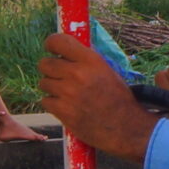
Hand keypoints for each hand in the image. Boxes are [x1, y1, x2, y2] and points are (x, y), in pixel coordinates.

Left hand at [39, 34, 159, 160]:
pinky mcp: (61, 110)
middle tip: (60, 77)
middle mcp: (77, 73)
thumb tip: (68, 53)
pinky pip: (45, 101)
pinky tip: (67, 107)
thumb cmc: (119, 99)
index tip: (54, 51)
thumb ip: (87, 61)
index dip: (52, 45)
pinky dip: (54, 104)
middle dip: (50, 70)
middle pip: (44, 63)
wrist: (124, 127)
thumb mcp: (108, 72)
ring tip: (67, 95)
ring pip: (43, 83)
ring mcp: (67, 92)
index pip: (57, 41)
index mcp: (90, 60)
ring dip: (52, 88)